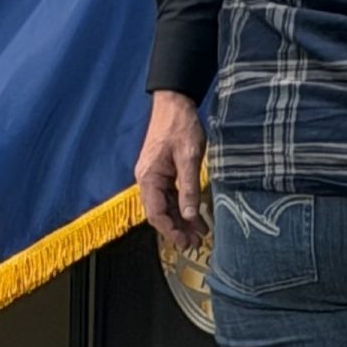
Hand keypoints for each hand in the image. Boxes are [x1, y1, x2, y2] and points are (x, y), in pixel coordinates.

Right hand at [136, 90, 206, 248]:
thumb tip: (189, 216)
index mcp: (149, 178)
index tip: (186, 243)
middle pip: (160, 213)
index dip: (170, 231)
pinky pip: (170, 195)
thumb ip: (188, 188)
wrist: (174, 102)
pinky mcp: (162, 171)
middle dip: (177, 229)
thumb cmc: (180, 127)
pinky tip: (196, 216)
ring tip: (200, 234)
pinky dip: (182, 206)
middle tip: (196, 244)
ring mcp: (154, 176)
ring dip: (181, 220)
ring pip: (166, 205)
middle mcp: (147, 179)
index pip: (155, 213)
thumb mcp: (189, 158)